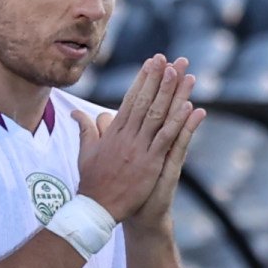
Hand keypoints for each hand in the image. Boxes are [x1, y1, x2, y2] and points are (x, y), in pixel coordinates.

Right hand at [71, 57, 188, 232]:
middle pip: (146, 101)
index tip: (152, 62)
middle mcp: (127, 135)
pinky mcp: (150, 163)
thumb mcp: (86, 151)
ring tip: (184, 74)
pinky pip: (167, 139)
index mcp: (114, 131)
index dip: (143, 79)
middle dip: (158, 78)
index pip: (131, 99)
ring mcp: (140, 148)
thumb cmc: (92, 181)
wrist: (96, 208)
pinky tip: (190, 107)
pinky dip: (178, 123)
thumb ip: (85, 129)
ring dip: (172, 93)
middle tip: (170, 59)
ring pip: (159, 115)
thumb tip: (76, 112)